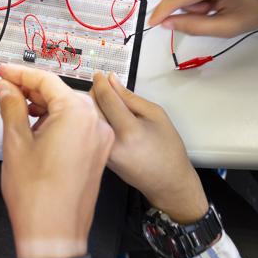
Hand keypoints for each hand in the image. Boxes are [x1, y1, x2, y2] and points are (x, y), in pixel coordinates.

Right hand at [0, 64, 113, 257]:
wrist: (55, 235)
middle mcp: (96, 121)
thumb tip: (8, 87)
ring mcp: (100, 138)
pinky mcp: (99, 153)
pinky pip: (78, 126)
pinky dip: (57, 121)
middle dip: (31, 89)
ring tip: (16, 109)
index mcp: (77, 113)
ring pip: (69, 108)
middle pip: (60, 92)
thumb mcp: (16, 142)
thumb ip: (12, 106)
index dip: (20, 73)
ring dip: (43, 106)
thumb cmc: (36, 195)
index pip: (46, 80)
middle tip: (5, 89)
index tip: (2, 71)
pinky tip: (35, 126)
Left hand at [91, 72, 207, 223]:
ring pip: (89, 122)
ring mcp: (103, 153)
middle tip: (101, 85)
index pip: (107, 99)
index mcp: (129, 130)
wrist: (168, 183)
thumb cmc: (168, 148)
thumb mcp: (156, 115)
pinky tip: (103, 118)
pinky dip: (94, 121)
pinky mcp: (100, 159)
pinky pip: (91, 134)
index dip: (100, 83)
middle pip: (92, 109)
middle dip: (93, 93)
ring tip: (104, 101)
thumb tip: (111, 81)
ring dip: (91, 107)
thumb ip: (131, 97)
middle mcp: (112, 143)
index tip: (99, 74)